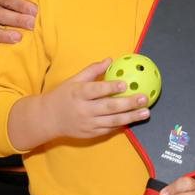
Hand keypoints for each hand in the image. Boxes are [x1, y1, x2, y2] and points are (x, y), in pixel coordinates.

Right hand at [34, 59, 148, 141]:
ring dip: (131, 117)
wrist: (48, 118)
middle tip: (144, 98)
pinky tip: (133, 120)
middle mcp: (84, 109)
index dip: (111, 88)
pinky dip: (122, 125)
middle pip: (109, 107)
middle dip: (129, 103)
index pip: (97, 90)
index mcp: (79, 93)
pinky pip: (109, 129)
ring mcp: (88, 124)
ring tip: (146, 112)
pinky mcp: (91, 134)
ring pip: (113, 121)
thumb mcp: (74, 80)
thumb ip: (92, 70)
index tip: (126, 84)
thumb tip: (110, 60)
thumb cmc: (63, 95)